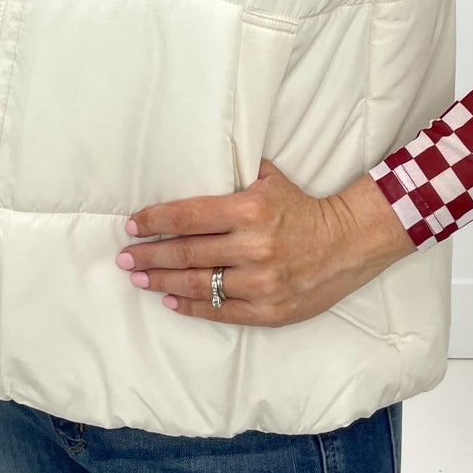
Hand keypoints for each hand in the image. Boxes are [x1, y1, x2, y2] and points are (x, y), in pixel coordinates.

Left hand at [116, 157, 413, 325]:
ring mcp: (261, 282)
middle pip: (186, 252)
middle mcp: (253, 247)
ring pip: (197, 283)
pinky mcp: (269, 310)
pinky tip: (170, 301)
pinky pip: (221, 310)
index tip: (132, 225)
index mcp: (249, 210)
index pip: (187, 216)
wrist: (348, 242)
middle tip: (124, 256)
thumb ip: (234, 174)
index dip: (154, 221)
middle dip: (149, 254)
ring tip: (139, 278)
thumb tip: (196, 161)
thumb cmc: (302, 207)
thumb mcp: (270, 179)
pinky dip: (192, 306)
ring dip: (162, 281)